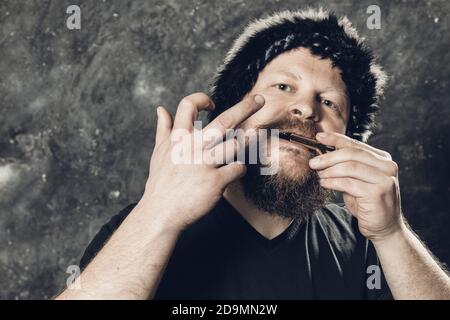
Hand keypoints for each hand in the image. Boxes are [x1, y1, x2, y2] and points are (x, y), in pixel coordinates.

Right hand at [139, 92, 264, 231]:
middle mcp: (192, 147)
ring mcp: (204, 164)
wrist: (161, 213)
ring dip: (246, 143)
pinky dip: (239, 170)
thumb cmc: (161, 183)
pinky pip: (238, 169)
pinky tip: (232, 173)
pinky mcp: (215, 182)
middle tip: (260, 99)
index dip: (202, 99)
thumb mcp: (159, 153)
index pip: (189, 105)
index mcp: (178, 138)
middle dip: (246, 107)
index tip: (212, 104)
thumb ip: (163, 130)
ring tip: (248, 142)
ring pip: (237, 144)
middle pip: (225, 120)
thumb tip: (161, 109)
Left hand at [309, 132, 403, 241]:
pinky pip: (348, 183)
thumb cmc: (367, 203)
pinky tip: (324, 184)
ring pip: (349, 167)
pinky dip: (333, 182)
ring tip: (319, 175)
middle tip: (313, 163)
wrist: (384, 227)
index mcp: (382, 159)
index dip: (335, 139)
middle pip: (351, 154)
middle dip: (328, 157)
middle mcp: (387, 166)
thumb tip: (322, 155)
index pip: (355, 144)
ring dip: (329, 170)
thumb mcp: (356, 181)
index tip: (318, 137)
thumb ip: (345, 167)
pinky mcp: (377, 192)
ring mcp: (384, 178)